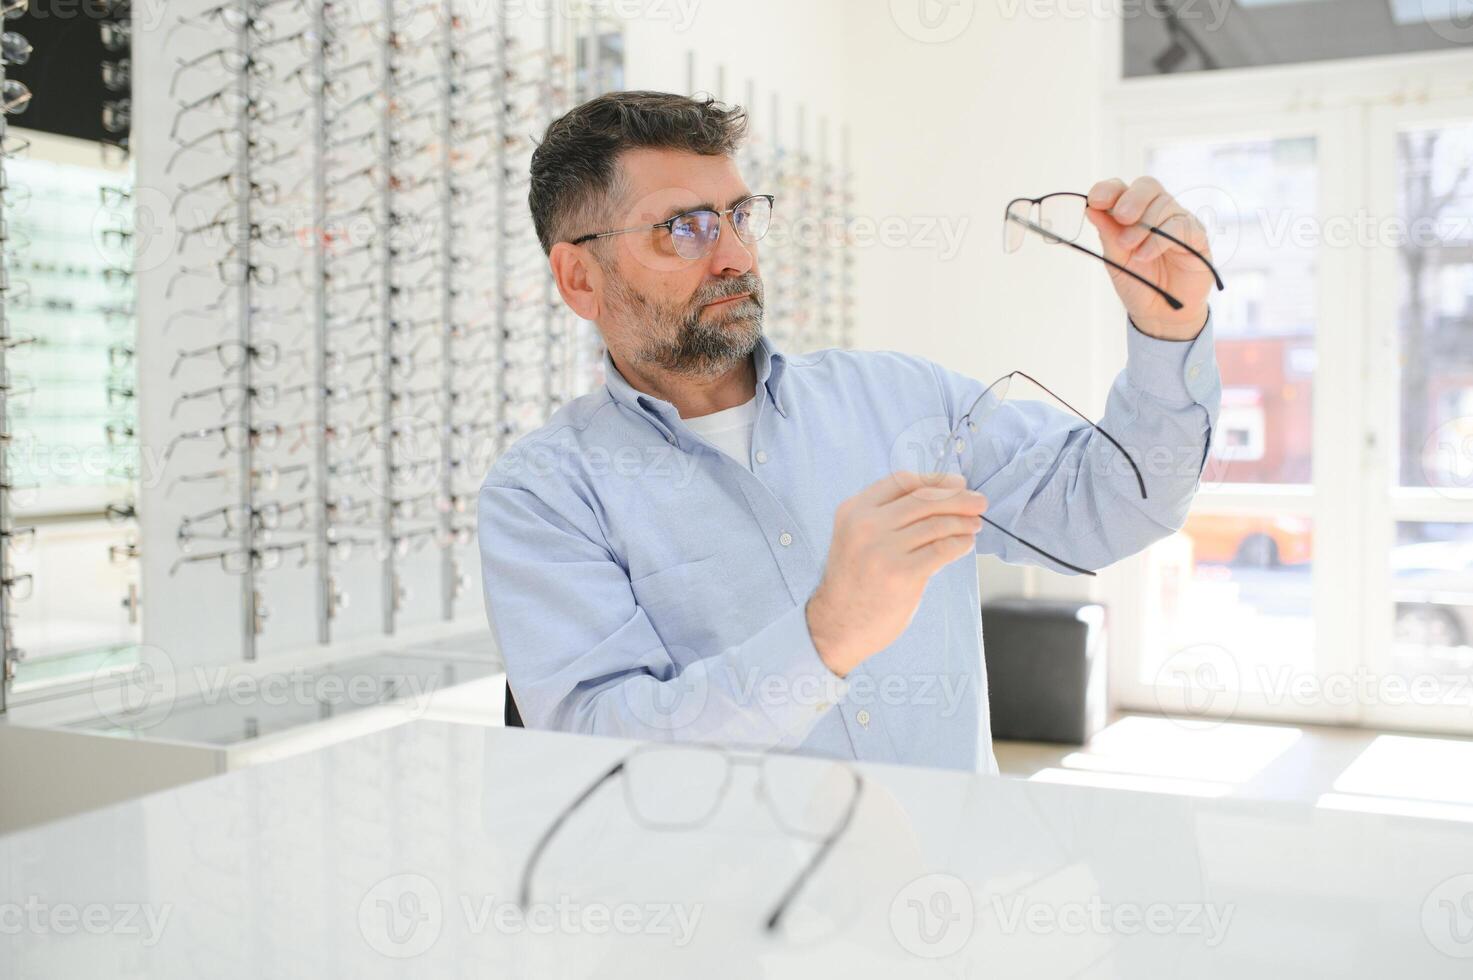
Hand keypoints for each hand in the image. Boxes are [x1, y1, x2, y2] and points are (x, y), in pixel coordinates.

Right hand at [806, 471, 986, 676]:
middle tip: (979, 502)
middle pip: (924, 499)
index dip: (935, 480)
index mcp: (854, 510)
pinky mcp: (902, 574)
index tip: (956, 483)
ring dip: (963, 521)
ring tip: (975, 525)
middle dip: (958, 497)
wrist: (837, 624)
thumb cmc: (854, 580)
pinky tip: (966, 544)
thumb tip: (939, 494)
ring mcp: (883, 550)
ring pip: (937, 523)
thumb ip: (885, 515)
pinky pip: (942, 549)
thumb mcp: (856, 536)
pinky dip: (960, 543)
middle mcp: (866, 525)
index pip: (902, 481)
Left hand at [1085, 177, 1213, 340]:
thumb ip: (1107, 234)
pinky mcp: (1196, 235)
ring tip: (1131, 250)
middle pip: (1147, 186)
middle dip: (1132, 199)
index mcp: (1132, 213)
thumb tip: (1091, 209)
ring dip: (1144, 226)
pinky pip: (1180, 225)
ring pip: (1163, 204)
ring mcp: (1177, 221)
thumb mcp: (1116, 259)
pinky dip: (1158, 239)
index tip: (1096, 201)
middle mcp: (1155, 211)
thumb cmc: (1138, 283)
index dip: (1108, 189)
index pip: (1121, 188)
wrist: (1161, 314)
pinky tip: (1145, 256)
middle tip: (1122, 217)